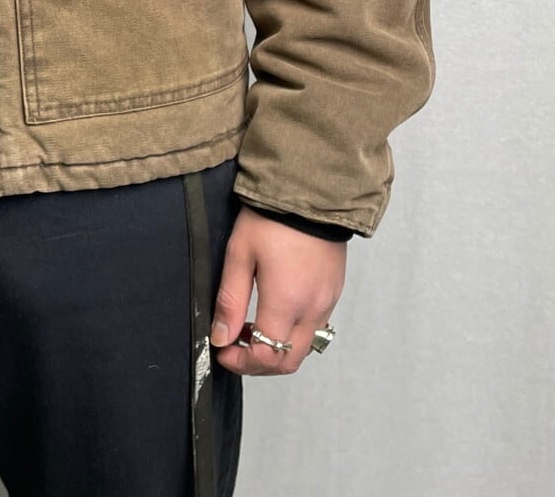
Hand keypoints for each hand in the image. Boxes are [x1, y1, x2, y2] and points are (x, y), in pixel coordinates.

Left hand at [210, 206, 346, 375]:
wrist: (311, 191)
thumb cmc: (271, 219)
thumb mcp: (240, 254)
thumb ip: (230, 301)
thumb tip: (220, 338)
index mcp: (287, 302)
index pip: (266, 355)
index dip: (241, 362)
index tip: (222, 352)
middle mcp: (312, 309)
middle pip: (288, 361)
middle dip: (259, 363)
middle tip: (235, 348)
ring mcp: (327, 301)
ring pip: (304, 347)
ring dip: (276, 348)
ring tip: (250, 327)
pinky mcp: (334, 291)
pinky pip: (314, 326)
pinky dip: (292, 332)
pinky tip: (274, 311)